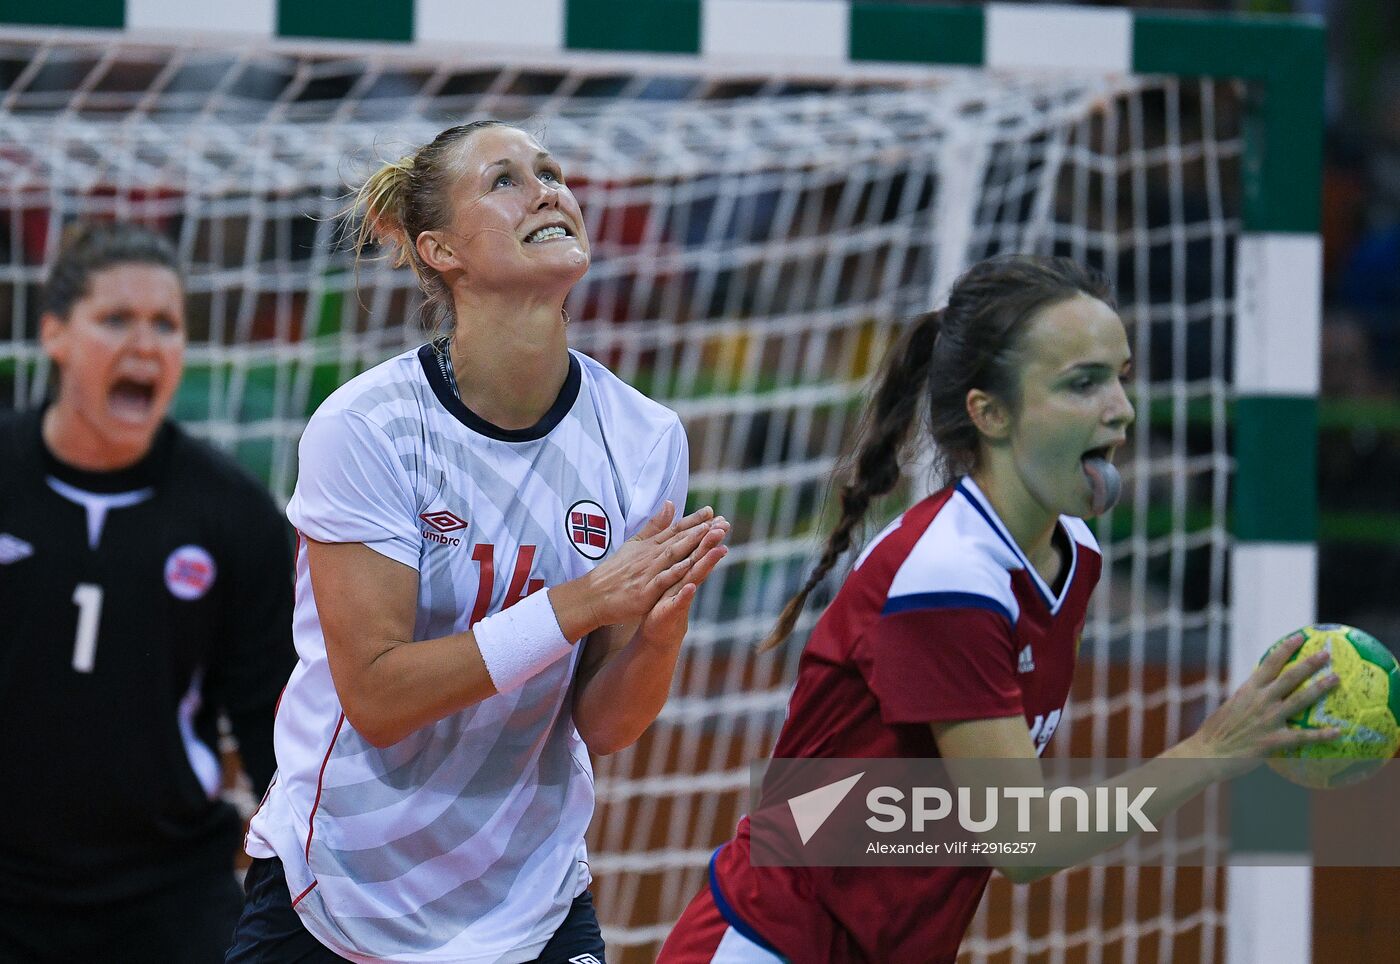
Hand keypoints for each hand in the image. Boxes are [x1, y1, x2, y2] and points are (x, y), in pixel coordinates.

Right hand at [550, 502, 716, 638]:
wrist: (594, 595)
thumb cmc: (616, 571)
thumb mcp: (634, 543)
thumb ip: (654, 526)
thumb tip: (671, 504)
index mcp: (650, 545)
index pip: (675, 529)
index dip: (694, 521)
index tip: (712, 512)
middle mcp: (651, 556)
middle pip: (680, 540)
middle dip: (703, 530)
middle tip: (723, 522)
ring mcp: (648, 572)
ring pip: (675, 555)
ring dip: (695, 545)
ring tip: (713, 536)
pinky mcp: (645, 590)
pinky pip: (662, 579)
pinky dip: (676, 572)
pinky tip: (691, 566)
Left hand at [636, 515, 729, 648]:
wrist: (656, 629)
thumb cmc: (663, 598)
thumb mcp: (666, 571)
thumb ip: (675, 551)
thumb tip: (685, 531)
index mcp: (682, 569)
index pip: (695, 548)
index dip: (706, 533)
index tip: (719, 517)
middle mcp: (686, 580)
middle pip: (700, 559)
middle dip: (711, 543)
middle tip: (725, 527)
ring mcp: (681, 595)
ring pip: (695, 577)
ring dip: (707, 564)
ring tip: (720, 550)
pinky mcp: (671, 610)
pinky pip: (679, 602)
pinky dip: (685, 595)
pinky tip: (691, 587)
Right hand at [1184, 631, 1340, 772]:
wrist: (1207, 753)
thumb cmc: (1216, 732)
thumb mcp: (1230, 706)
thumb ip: (1248, 698)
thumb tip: (1260, 692)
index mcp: (1248, 690)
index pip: (1270, 664)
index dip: (1286, 649)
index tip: (1299, 638)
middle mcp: (1260, 700)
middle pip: (1290, 677)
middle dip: (1309, 663)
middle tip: (1326, 654)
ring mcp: (1268, 719)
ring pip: (1300, 700)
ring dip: (1320, 688)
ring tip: (1336, 679)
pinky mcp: (1273, 740)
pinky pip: (1303, 736)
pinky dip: (1322, 734)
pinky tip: (1338, 732)